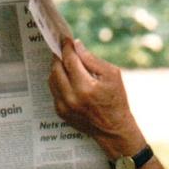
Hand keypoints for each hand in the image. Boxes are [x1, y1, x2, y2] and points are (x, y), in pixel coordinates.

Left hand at [48, 38, 144, 155]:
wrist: (113, 129)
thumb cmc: (116, 100)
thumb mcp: (112, 75)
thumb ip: (92, 59)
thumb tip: (77, 45)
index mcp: (86, 87)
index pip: (70, 60)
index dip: (67, 47)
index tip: (65, 39)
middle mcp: (72, 97)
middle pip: (56, 68)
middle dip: (59, 56)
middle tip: (62, 48)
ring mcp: (64, 106)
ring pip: (52, 79)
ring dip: (56, 68)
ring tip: (64, 61)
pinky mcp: (61, 112)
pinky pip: (54, 91)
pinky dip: (58, 81)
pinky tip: (66, 77)